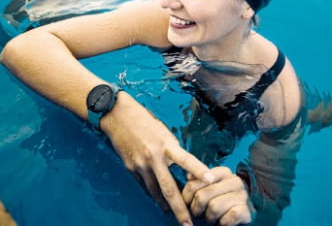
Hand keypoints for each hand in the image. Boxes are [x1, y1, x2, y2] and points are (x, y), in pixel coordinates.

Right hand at [102, 92, 213, 225]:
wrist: (118, 116)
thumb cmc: (146, 122)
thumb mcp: (164, 133)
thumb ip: (174, 151)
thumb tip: (184, 170)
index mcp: (166, 144)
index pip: (186, 159)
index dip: (199, 170)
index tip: (212, 180)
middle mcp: (154, 156)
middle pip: (169, 188)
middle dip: (179, 209)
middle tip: (188, 224)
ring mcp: (140, 164)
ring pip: (155, 192)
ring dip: (165, 205)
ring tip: (174, 216)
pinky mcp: (130, 168)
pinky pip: (144, 186)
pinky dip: (152, 194)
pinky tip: (158, 201)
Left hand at [182, 166, 252, 225]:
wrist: (234, 218)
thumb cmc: (216, 202)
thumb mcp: (206, 189)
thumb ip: (197, 181)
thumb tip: (189, 177)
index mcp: (224, 172)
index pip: (199, 178)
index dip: (188, 192)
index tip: (188, 200)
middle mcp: (235, 180)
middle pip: (203, 194)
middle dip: (196, 208)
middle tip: (199, 212)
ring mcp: (242, 195)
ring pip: (213, 207)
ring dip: (208, 217)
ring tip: (211, 217)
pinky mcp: (246, 211)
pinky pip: (226, 219)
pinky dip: (221, 223)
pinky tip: (222, 221)